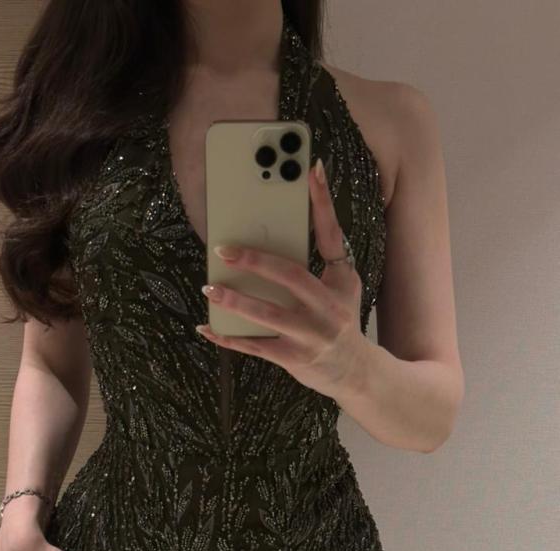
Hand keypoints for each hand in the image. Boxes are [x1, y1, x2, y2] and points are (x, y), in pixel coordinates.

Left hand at [196, 157, 367, 396]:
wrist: (354, 372)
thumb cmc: (340, 318)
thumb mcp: (343, 284)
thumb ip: (322, 255)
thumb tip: (293, 218)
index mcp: (340, 281)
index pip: (330, 235)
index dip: (322, 202)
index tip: (310, 169)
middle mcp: (328, 308)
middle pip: (290, 277)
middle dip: (255, 261)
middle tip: (223, 249)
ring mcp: (310, 336)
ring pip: (267, 316)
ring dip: (234, 302)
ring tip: (209, 287)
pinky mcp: (293, 359)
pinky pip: (254, 346)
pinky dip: (227, 337)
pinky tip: (206, 326)